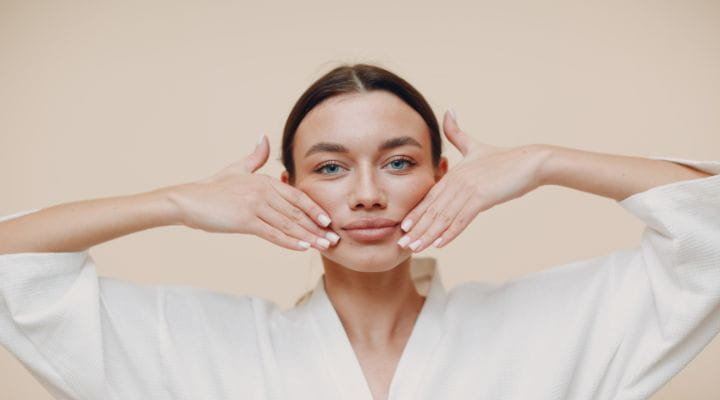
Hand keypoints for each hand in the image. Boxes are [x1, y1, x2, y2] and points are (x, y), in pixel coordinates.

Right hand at [168, 135, 339, 250]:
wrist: (187, 200)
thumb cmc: (212, 188)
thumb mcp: (236, 169)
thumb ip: (255, 157)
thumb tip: (263, 137)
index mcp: (264, 181)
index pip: (297, 197)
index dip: (315, 210)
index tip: (329, 222)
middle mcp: (263, 191)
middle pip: (297, 212)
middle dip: (317, 227)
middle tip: (334, 239)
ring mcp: (254, 205)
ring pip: (288, 224)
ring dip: (308, 237)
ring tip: (324, 247)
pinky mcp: (244, 220)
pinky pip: (271, 233)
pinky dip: (288, 241)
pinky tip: (302, 248)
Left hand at [397, 110, 550, 252]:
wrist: (532, 161)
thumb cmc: (506, 158)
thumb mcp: (476, 146)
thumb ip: (458, 133)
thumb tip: (449, 109)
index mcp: (454, 174)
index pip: (430, 198)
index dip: (416, 214)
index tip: (403, 229)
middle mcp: (457, 181)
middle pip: (432, 209)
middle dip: (416, 229)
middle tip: (402, 244)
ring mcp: (468, 189)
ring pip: (443, 217)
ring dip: (428, 235)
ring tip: (416, 248)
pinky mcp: (481, 197)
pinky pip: (462, 218)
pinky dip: (450, 232)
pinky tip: (440, 244)